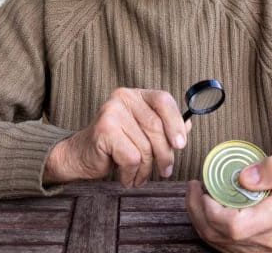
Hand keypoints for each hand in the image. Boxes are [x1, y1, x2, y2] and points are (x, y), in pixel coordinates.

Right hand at [43, 88, 190, 187]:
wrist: (82, 156)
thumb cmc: (115, 144)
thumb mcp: (142, 133)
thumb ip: (165, 127)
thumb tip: (189, 125)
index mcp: (136, 95)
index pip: (163, 100)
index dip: (176, 123)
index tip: (181, 145)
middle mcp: (123, 98)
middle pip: (156, 128)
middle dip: (165, 155)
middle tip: (165, 171)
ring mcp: (112, 112)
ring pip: (145, 147)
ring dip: (146, 170)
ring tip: (140, 176)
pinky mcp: (104, 131)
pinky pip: (132, 158)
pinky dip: (132, 174)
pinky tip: (126, 177)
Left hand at [185, 155, 271, 251]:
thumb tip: (243, 178)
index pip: (235, 226)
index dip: (212, 210)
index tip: (204, 188)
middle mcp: (267, 240)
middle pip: (219, 235)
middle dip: (198, 210)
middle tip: (193, 186)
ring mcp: (258, 248)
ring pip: (216, 241)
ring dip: (198, 218)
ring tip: (195, 194)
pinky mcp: (249, 249)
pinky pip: (219, 243)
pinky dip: (206, 225)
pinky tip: (204, 207)